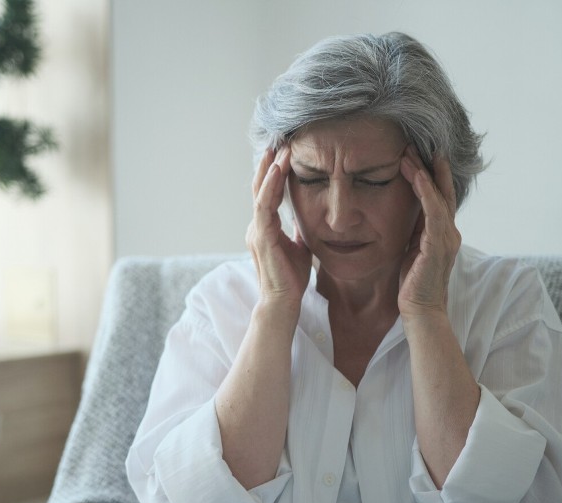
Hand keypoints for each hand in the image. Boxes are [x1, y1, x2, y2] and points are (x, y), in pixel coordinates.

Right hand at [246, 146, 311, 309]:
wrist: (283, 302)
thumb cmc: (291, 278)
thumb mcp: (300, 247)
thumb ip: (299, 231)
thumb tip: (305, 217)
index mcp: (264, 228)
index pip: (268, 194)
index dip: (274, 174)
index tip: (284, 153)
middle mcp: (256, 227)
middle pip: (260, 188)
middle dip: (269, 164)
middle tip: (278, 141)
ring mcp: (256, 231)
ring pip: (260, 193)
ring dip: (270, 169)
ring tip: (279, 149)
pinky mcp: (260, 237)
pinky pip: (264, 206)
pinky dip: (270, 186)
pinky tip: (278, 170)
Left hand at [398, 146, 461, 319]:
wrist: (421, 310)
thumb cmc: (413, 283)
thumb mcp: (411, 249)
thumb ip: (413, 231)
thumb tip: (403, 213)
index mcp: (442, 232)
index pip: (438, 196)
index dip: (429, 175)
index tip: (414, 154)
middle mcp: (449, 231)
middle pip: (442, 190)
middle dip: (429, 166)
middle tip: (413, 143)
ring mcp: (447, 237)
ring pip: (438, 196)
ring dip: (423, 173)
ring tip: (409, 153)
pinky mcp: (438, 245)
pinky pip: (433, 211)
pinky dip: (425, 191)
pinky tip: (414, 176)